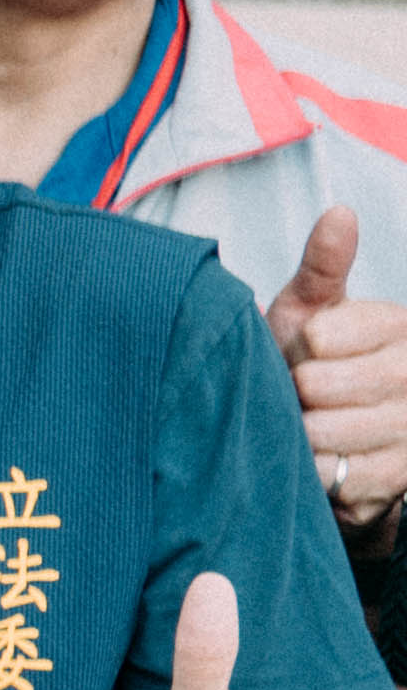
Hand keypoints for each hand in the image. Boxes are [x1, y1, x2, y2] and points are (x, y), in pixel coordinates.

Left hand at [272, 210, 406, 537]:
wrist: (323, 434)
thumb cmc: (310, 362)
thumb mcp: (311, 311)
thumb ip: (323, 267)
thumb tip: (340, 213)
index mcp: (398, 326)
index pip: (322, 336)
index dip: (296, 349)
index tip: (303, 353)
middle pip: (320, 385)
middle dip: (293, 394)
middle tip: (300, 394)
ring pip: (325, 432)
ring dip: (300, 433)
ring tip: (309, 423)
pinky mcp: (403, 474)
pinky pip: (336, 475)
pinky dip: (315, 471)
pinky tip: (321, 457)